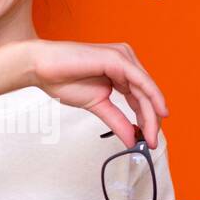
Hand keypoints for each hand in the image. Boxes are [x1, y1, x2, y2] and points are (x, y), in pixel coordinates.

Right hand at [22, 39, 168, 149]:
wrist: (41, 68)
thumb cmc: (63, 80)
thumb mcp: (97, 106)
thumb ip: (117, 121)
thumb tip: (131, 139)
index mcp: (120, 72)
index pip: (140, 98)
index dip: (147, 120)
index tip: (149, 140)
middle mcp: (125, 62)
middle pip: (146, 94)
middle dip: (152, 120)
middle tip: (152, 142)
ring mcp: (122, 57)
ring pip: (146, 89)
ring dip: (151, 114)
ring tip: (151, 135)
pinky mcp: (117, 57)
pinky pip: (140, 80)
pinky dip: (151, 97)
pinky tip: (157, 112)